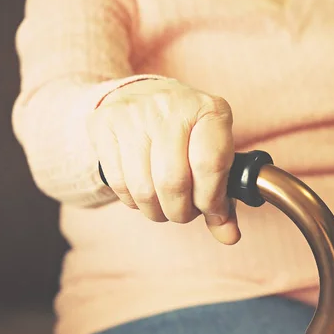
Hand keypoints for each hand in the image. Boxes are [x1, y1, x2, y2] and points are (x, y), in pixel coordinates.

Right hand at [87, 78, 238, 244]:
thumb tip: (229, 236)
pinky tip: (145, 191)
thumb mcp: (215, 155)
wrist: (145, 96)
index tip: (212, 212)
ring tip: (166, 204)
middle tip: (185, 211)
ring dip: (157, 211)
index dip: (211, 200)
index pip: (210, 166)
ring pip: (143, 189)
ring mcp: (134, 113)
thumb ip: (225, 197)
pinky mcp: (104, 124)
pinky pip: (118, 184)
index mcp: (210, 110)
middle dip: (181, 211)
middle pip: (173, 182)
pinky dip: (134, 201)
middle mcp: (171, 105)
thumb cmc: (189, 135)